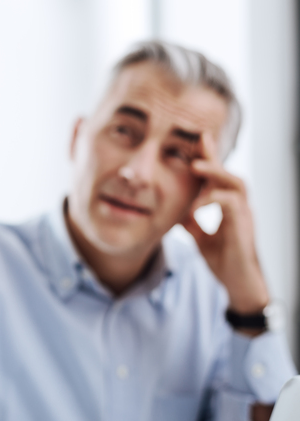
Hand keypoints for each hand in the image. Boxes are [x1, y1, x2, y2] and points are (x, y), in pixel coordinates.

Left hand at [180, 133, 268, 313]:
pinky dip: (214, 200)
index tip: (196, 138)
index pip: (218, 177)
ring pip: (236, 183)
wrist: (238, 283)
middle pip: (229, 172)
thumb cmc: (223, 259)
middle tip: (200, 138)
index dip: (209, 157)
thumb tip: (176, 210)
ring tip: (196, 166)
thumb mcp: (200, 237)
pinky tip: (197, 204)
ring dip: (216, 172)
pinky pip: (232, 205)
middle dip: (214, 155)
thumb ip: (192, 222)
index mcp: (228, 205)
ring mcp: (243, 215)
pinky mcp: (243, 227)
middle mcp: (239, 206)